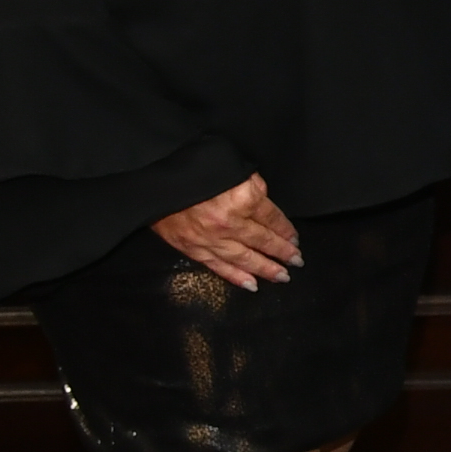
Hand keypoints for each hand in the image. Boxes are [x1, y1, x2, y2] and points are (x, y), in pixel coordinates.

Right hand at [154, 173, 300, 290]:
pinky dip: (237, 277)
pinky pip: (220, 267)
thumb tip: (265, 204)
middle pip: (264, 241)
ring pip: (246, 259)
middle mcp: (231, 223)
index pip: (273, 218)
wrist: (154, 185)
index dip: (287, 230)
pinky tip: (252, 284)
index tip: (295, 238)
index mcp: (244, 198)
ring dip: (267, 269)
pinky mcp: (194, 250)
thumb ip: (253, 186)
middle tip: (297, 261)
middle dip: (283, 252)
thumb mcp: (233, 167)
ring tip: (283, 276)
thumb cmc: (195, 171)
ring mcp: (212, 239)